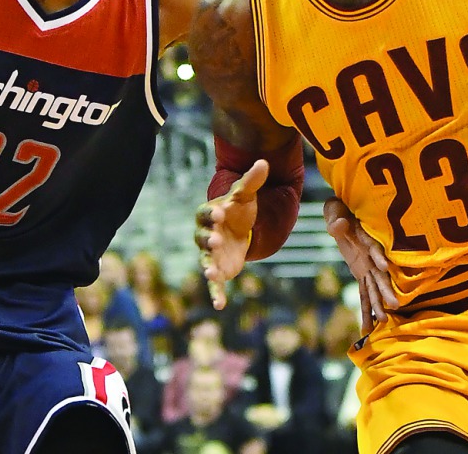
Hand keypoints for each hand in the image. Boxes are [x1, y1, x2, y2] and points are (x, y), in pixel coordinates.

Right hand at [195, 160, 267, 309]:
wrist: (239, 228)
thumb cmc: (239, 209)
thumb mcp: (245, 195)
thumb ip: (252, 180)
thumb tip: (265, 162)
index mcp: (209, 214)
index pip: (207, 213)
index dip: (212, 213)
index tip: (220, 212)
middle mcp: (206, 235)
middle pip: (203, 237)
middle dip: (208, 239)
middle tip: (215, 240)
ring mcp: (211, 254)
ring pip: (206, 261)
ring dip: (208, 267)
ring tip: (212, 274)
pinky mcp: (218, 270)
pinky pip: (215, 284)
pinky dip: (215, 294)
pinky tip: (219, 305)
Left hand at [323, 196, 397, 334]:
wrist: (341, 213)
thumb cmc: (339, 211)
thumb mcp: (335, 212)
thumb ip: (336, 221)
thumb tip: (339, 225)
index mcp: (366, 240)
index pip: (374, 248)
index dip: (379, 256)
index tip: (384, 266)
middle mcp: (370, 257)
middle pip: (380, 274)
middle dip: (385, 290)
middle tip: (394, 305)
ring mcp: (367, 267)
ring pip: (374, 288)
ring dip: (378, 303)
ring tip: (384, 321)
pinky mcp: (361, 273)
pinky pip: (364, 293)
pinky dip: (366, 309)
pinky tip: (368, 327)